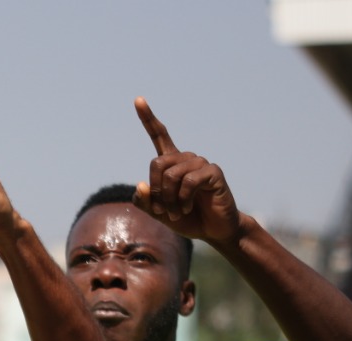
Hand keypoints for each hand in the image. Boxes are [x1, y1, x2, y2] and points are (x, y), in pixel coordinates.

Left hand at [132, 96, 240, 243]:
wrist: (214, 230)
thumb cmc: (187, 219)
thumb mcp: (159, 213)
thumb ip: (146, 201)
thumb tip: (141, 185)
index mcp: (172, 163)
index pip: (159, 136)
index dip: (148, 118)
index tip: (138, 99)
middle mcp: (185, 159)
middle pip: (156, 164)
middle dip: (156, 191)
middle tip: (164, 210)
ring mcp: (200, 163)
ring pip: (171, 175)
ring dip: (169, 200)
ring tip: (177, 212)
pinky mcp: (213, 172)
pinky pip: (188, 181)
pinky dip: (183, 199)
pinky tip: (188, 207)